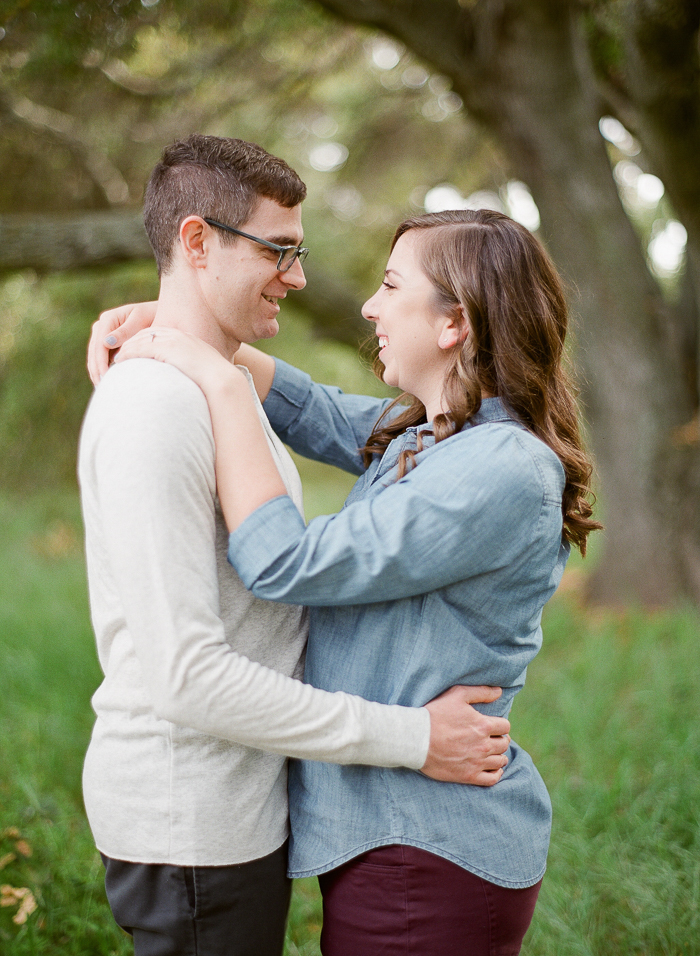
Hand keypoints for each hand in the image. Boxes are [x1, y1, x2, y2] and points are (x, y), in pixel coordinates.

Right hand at [87, 301, 156, 384]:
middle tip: (101, 387)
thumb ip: (125, 332)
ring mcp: (102, 334)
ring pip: (94, 356)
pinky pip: (100, 358)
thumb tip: (106, 343)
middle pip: (93, 351)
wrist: (158, 314)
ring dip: (96, 372)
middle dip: (96, 370)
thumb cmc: (152, 316)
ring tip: (101, 388)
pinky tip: (105, 382)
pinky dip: (101, 369)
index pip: (100, 344)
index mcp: (108, 319)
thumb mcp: (140, 321)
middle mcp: (101, 326)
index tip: (105, 377)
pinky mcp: (106, 343)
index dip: (100, 362)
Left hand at [114, 327, 239, 394]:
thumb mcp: (199, 369)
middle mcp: (176, 334)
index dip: (141, 342)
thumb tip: (181, 378)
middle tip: (118, 355)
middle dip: (129, 343)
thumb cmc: (213, 380)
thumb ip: (187, 367)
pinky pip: (139, 348)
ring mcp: (170, 340)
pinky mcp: (165, 348)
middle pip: (145, 334)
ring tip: (114, 360)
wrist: (221, 379)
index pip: (156, 334)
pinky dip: (127, 354)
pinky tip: (118, 362)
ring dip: (124, 350)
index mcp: (184, 337)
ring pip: (139, 340)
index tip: (131, 351)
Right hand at [421, 685, 510, 785]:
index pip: (505, 726)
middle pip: (504, 744)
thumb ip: (481, 692)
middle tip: (492, 738)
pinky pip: (492, 779)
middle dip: (500, 739)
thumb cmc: (435, 714)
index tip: (493, 726)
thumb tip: (499, 691)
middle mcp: (484, 745)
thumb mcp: (457, 695)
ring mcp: (477, 762)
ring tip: (492, 752)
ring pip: (500, 761)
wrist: (416, 738)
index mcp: (483, 725)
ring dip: (499, 755)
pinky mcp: (468, 776)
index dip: (500, 725)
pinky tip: (493, 769)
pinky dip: (496, 774)